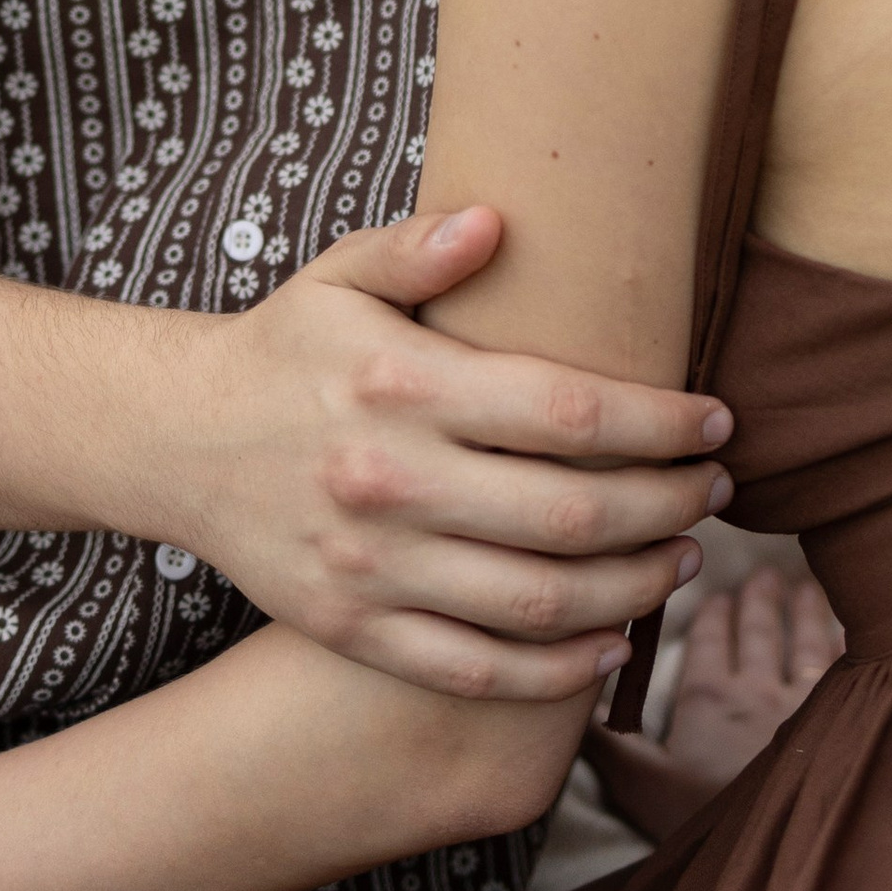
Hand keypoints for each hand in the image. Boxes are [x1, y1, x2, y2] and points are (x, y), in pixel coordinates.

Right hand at [164, 207, 735, 704]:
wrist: (174, 441)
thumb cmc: (281, 348)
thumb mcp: (336, 275)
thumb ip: (417, 247)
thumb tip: (498, 219)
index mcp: (401, 385)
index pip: (568, 413)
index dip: (661, 424)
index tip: (717, 422)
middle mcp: (390, 480)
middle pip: (572, 514)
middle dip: (667, 506)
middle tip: (716, 492)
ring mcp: (371, 565)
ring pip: (537, 601)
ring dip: (632, 589)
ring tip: (680, 560)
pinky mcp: (353, 627)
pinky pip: (474, 667)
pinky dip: (554, 671)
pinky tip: (610, 647)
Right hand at [585, 546, 842, 845]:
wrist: (784, 844)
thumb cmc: (705, 819)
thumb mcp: (642, 785)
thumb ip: (607, 741)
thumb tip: (572, 702)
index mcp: (708, 697)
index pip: (707, 641)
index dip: (710, 616)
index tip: (715, 594)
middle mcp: (758, 689)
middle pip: (759, 633)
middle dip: (758, 602)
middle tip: (764, 575)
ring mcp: (806, 704)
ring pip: (806, 644)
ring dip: (803, 614)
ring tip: (804, 590)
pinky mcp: (848, 721)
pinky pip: (848, 671)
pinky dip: (847, 647)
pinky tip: (854, 635)